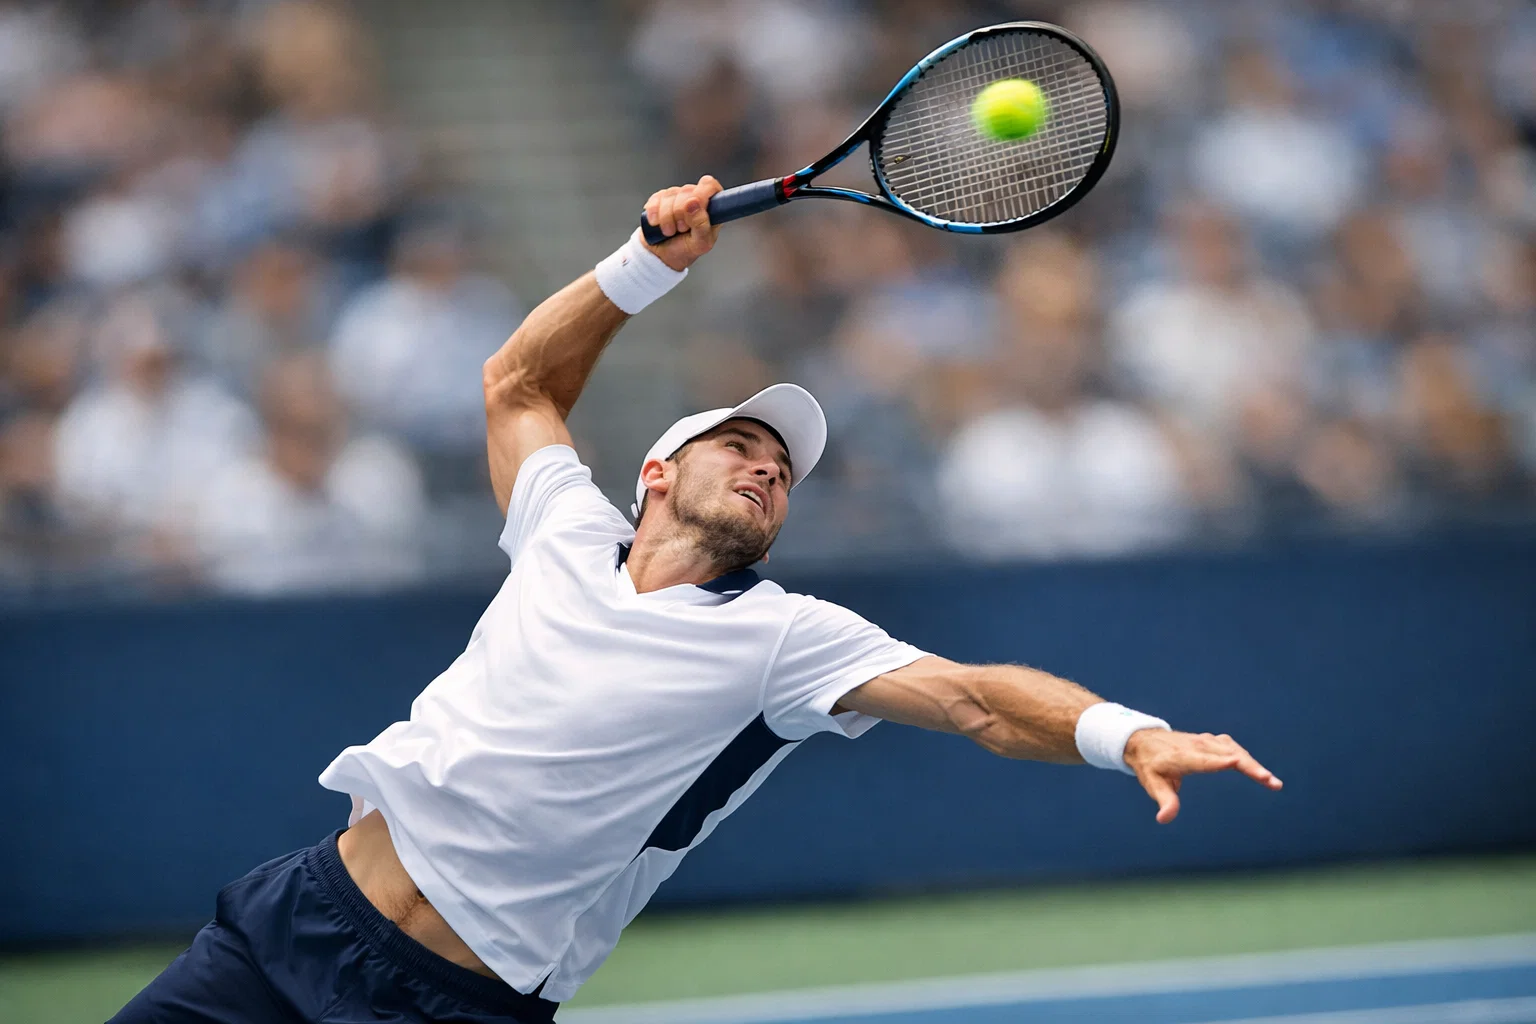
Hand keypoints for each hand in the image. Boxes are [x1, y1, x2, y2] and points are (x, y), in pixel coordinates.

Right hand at [641, 175, 723, 270]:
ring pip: (670, 195)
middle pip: (687, 191)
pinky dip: (655, 215)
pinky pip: (655, 200)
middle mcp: (694, 197)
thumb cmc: (685, 249)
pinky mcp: (659, 199)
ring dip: (667, 218)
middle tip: (682, 229)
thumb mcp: (700, 244)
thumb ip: (702, 224)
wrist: (662, 256)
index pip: (710, 185)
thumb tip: (694, 203)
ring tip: (671, 231)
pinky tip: (658, 224)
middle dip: (681, 214)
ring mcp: (676, 196)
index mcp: (710, 206)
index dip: (701, 196)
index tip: (694, 211)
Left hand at [1123, 729, 1281, 824]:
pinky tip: (1258, 770)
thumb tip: (1164, 819)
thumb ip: (1164, 801)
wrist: (1144, 741)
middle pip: (1227, 753)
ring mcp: (1206, 741)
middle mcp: (1197, 746)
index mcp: (1182, 757)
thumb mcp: (1153, 784)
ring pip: (1234, 750)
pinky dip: (1247, 758)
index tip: (1236, 762)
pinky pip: (1233, 747)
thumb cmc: (1150, 765)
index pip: (1203, 759)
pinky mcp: (1212, 740)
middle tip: (1270, 781)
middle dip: (1250, 766)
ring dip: (1253, 764)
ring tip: (1271, 781)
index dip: (1219, 760)